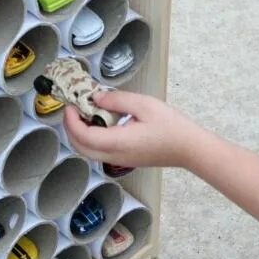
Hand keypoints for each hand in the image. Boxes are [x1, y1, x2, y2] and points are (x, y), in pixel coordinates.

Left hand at [63, 91, 203, 168]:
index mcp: (117, 142)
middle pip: (80, 148)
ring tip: (84, 114)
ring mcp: (119, 161)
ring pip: (88, 153)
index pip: (83, 135)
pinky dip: (90, 140)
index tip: (70, 105)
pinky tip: (99, 124)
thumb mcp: (144, 104)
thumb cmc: (170, 125)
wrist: (189, 148)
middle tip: (73, 109)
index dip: (71, 121)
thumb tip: (96, 97)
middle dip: (70, 129)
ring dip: (80, 135)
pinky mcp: (124, 160)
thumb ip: (117, 100)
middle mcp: (114, 155)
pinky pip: (98, 153)